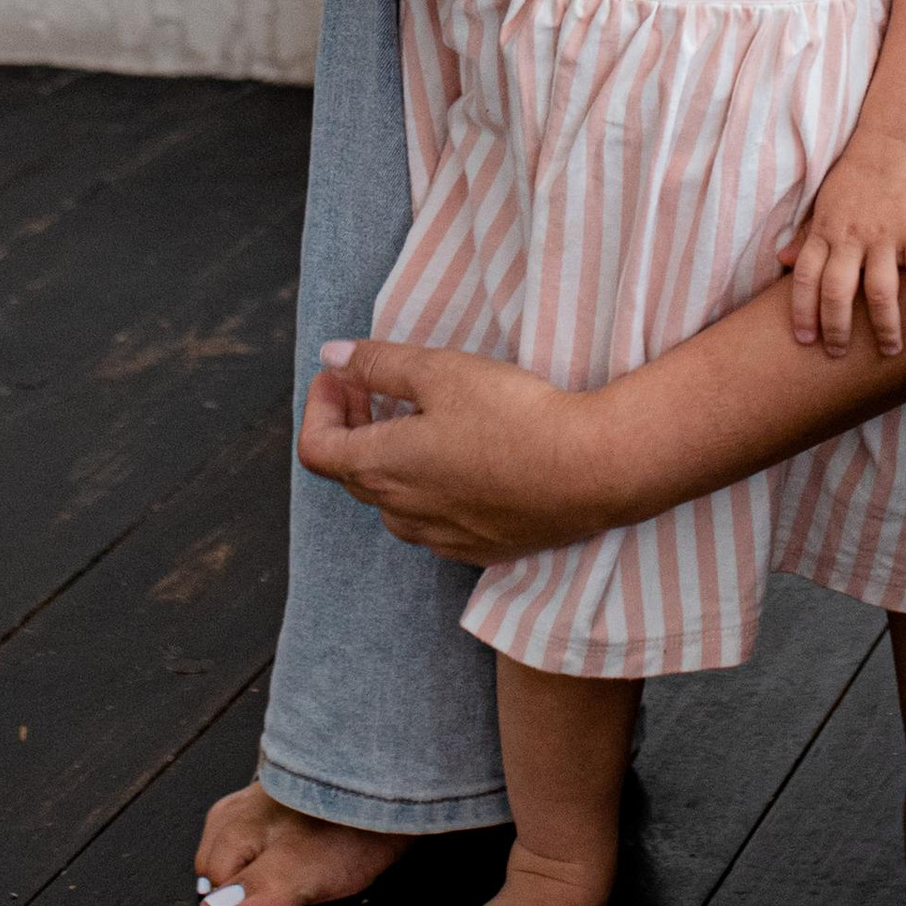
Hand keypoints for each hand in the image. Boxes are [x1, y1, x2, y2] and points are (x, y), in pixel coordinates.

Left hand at [297, 340, 610, 562]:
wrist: (589, 472)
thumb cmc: (512, 416)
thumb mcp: (439, 371)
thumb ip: (377, 364)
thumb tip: (331, 358)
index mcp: (381, 468)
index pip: (316, 449)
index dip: (320, 407)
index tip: (341, 375)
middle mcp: (401, 512)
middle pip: (351, 471)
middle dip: (352, 423)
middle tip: (374, 384)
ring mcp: (439, 537)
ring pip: (391, 497)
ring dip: (389, 456)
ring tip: (419, 418)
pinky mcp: (475, 547)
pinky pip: (431, 517)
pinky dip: (426, 483)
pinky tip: (460, 454)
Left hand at [782, 133, 905, 357]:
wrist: (898, 136)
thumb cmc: (859, 169)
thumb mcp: (824, 199)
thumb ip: (806, 233)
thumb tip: (781, 260)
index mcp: (826, 229)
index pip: (805, 279)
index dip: (802, 312)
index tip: (804, 340)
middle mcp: (851, 237)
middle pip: (837, 293)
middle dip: (837, 330)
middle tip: (840, 355)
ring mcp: (885, 235)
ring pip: (879, 293)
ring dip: (885, 328)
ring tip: (890, 350)